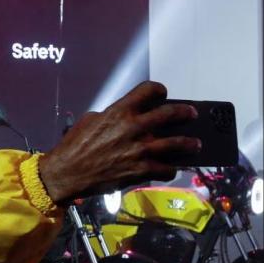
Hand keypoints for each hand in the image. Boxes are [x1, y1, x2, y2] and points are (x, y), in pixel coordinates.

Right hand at [38, 81, 200, 204]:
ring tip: (195, 144)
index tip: (162, 94)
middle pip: (171, 114)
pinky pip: (167, 169)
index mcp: (119, 111)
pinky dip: (170, 169)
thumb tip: (122, 117)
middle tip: (190, 114)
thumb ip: (110, 116)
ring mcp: (141, 150)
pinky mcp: (142, 170)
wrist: (68, 172)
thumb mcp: (89, 120)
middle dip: (185, 113)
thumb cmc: (74, 145)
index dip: (158, 90)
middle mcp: (134, 127)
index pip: (148, 90)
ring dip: (189, 143)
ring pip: (178, 143)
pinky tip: (169, 168)